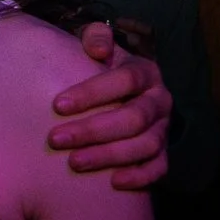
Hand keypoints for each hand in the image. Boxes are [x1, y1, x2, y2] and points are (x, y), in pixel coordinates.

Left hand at [49, 22, 172, 189]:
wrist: (120, 94)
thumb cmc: (99, 69)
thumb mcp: (97, 46)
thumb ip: (95, 36)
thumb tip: (98, 47)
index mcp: (146, 72)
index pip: (126, 79)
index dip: (93, 92)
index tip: (57, 105)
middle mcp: (160, 100)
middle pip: (134, 117)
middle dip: (93, 130)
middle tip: (56, 139)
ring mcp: (164, 129)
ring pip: (146, 145)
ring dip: (109, 156)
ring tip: (74, 162)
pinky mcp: (163, 153)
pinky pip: (159, 168)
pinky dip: (140, 177)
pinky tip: (114, 183)